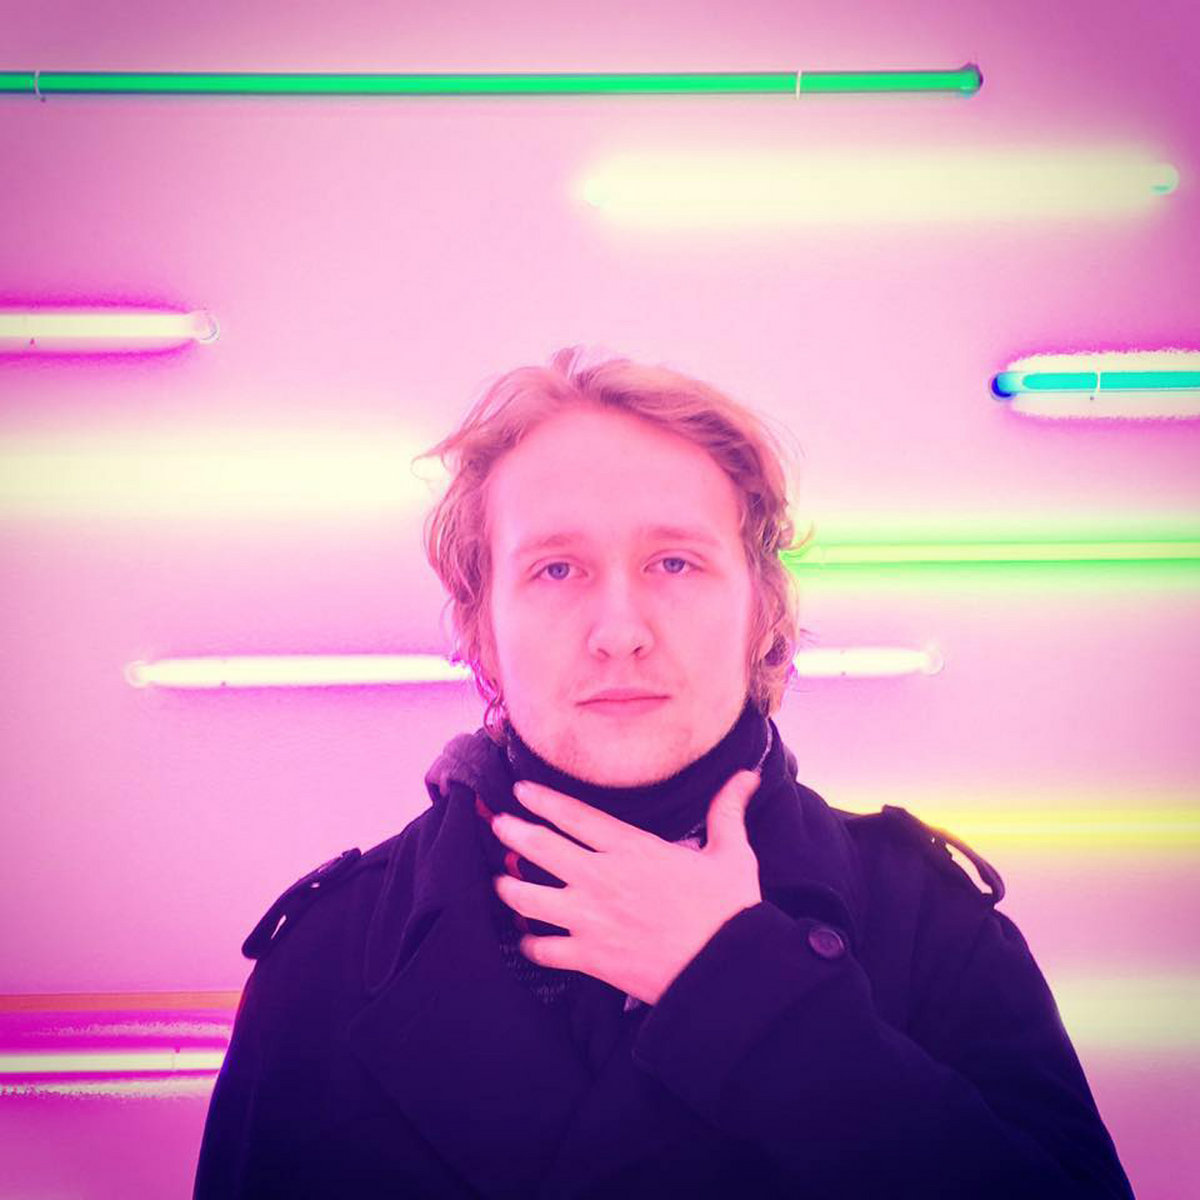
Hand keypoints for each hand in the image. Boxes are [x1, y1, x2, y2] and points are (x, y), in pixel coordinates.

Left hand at [489, 769, 763, 1005]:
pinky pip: (544, 949)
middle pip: (541, 847)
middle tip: (497, 824)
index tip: (521, 791)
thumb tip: (746, 775)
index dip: (543, 800)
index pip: (575, 815)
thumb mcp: (731, 853)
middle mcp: (602, 877)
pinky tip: (528, 939)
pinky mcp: (589, 957)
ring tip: (501, 881)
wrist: (725, 971)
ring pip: (529, 898)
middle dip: (512, 832)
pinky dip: (531, 944)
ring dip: (510, 887)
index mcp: (632, 848)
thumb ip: (727, 811)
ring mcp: (590, 918)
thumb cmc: (729, 910)